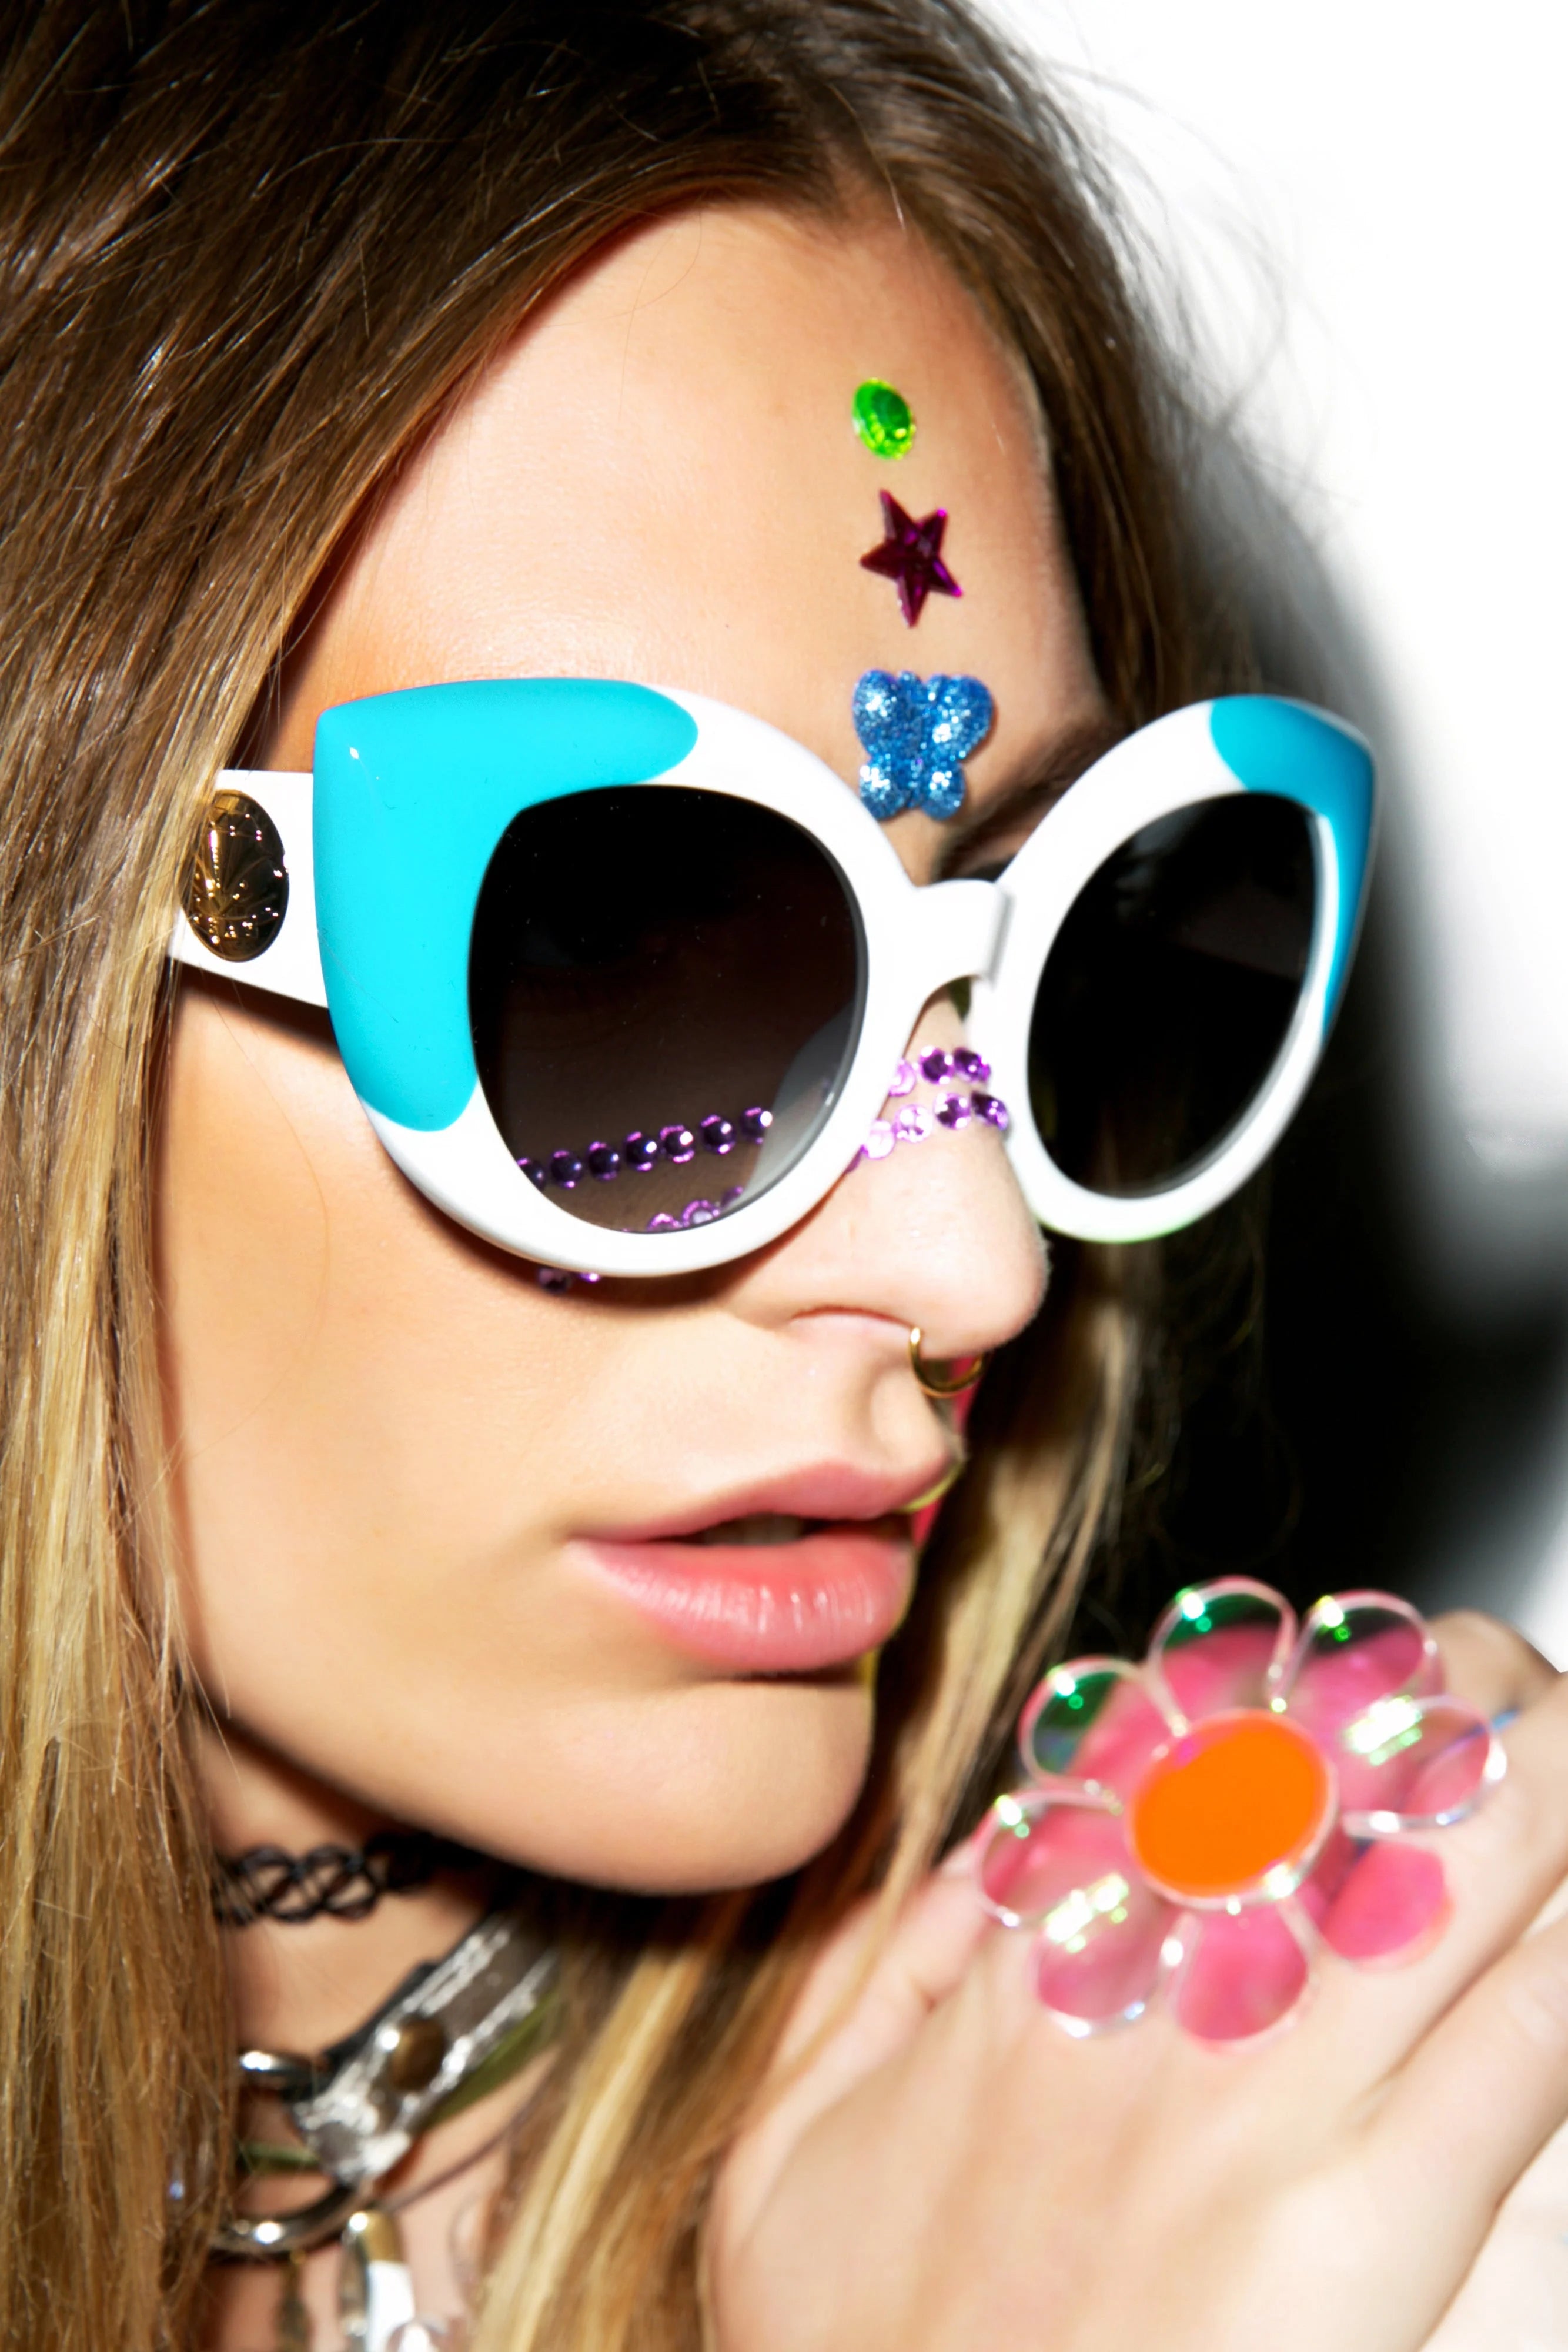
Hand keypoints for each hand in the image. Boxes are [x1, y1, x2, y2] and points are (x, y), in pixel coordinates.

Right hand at [708, 1614, 1563, 2351]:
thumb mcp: (795, 2139)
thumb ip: (882, 1973)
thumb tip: (983, 1857)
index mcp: (1042, 1969)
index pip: (1176, 1752)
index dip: (1273, 1674)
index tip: (1327, 1651)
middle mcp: (1166, 1998)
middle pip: (1330, 1777)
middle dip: (1430, 1691)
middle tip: (1480, 1670)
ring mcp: (1273, 2099)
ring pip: (1441, 1875)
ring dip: (1527, 1781)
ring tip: (1558, 1733)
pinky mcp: (1372, 2226)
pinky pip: (1511, 2053)